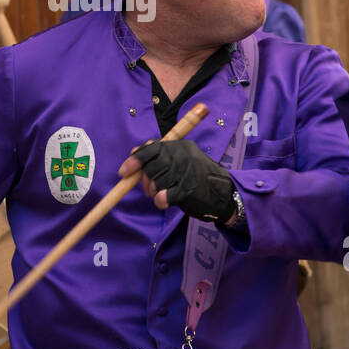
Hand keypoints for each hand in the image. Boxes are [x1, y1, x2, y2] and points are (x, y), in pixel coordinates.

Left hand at [118, 138, 234, 220]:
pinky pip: (163, 196)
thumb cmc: (198, 177)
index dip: (135, 160)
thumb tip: (134, 153)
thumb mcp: (181, 160)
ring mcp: (187, 172)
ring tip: (162, 194)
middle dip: (145, 180)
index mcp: (181, 146)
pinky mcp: (189, 190)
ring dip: (154, 192)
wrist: (224, 195)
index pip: (151, 148)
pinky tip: (164, 202)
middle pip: (151, 167)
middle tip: (149, 189)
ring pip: (156, 182)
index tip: (124, 172)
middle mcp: (183, 156)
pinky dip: (160, 201)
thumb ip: (160, 156)